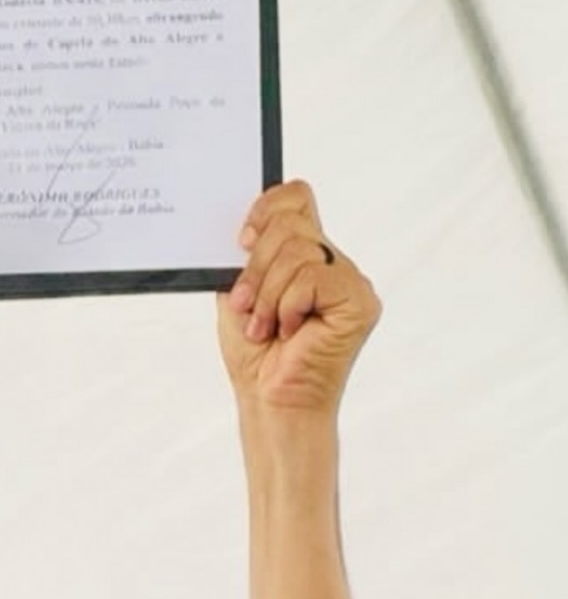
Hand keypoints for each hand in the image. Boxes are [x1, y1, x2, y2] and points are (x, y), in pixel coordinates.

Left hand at [217, 180, 379, 414]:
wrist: (268, 400)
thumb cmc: (255, 354)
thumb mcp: (240, 293)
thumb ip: (249, 256)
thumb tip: (248, 224)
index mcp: (305, 256)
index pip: (296, 198)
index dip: (266, 207)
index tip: (242, 240)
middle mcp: (332, 263)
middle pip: (291, 221)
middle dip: (256, 265)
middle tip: (246, 305)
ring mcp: (350, 281)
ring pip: (298, 249)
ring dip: (267, 293)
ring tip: (264, 326)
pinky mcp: (360, 301)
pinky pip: (313, 276)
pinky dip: (288, 304)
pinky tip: (290, 331)